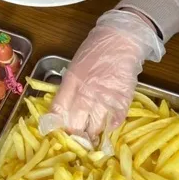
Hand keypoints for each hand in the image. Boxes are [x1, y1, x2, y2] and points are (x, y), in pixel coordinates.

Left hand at [39, 10, 164, 140]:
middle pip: (75, 124)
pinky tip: (107, 125)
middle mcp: (86, 92)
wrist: (120, 40)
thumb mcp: (74, 67)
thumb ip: (69, 88)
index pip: (58, 110)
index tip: (57, 133)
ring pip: (95, 127)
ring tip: (91, 136)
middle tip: (76, 139)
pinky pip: (114, 121)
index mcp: (70, 82)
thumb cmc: (95, 50)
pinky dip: (110, 126)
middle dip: (74, 134)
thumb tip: (63, 110)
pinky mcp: (122, 100)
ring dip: (92, 133)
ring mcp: (104, 98)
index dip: (56, 125)